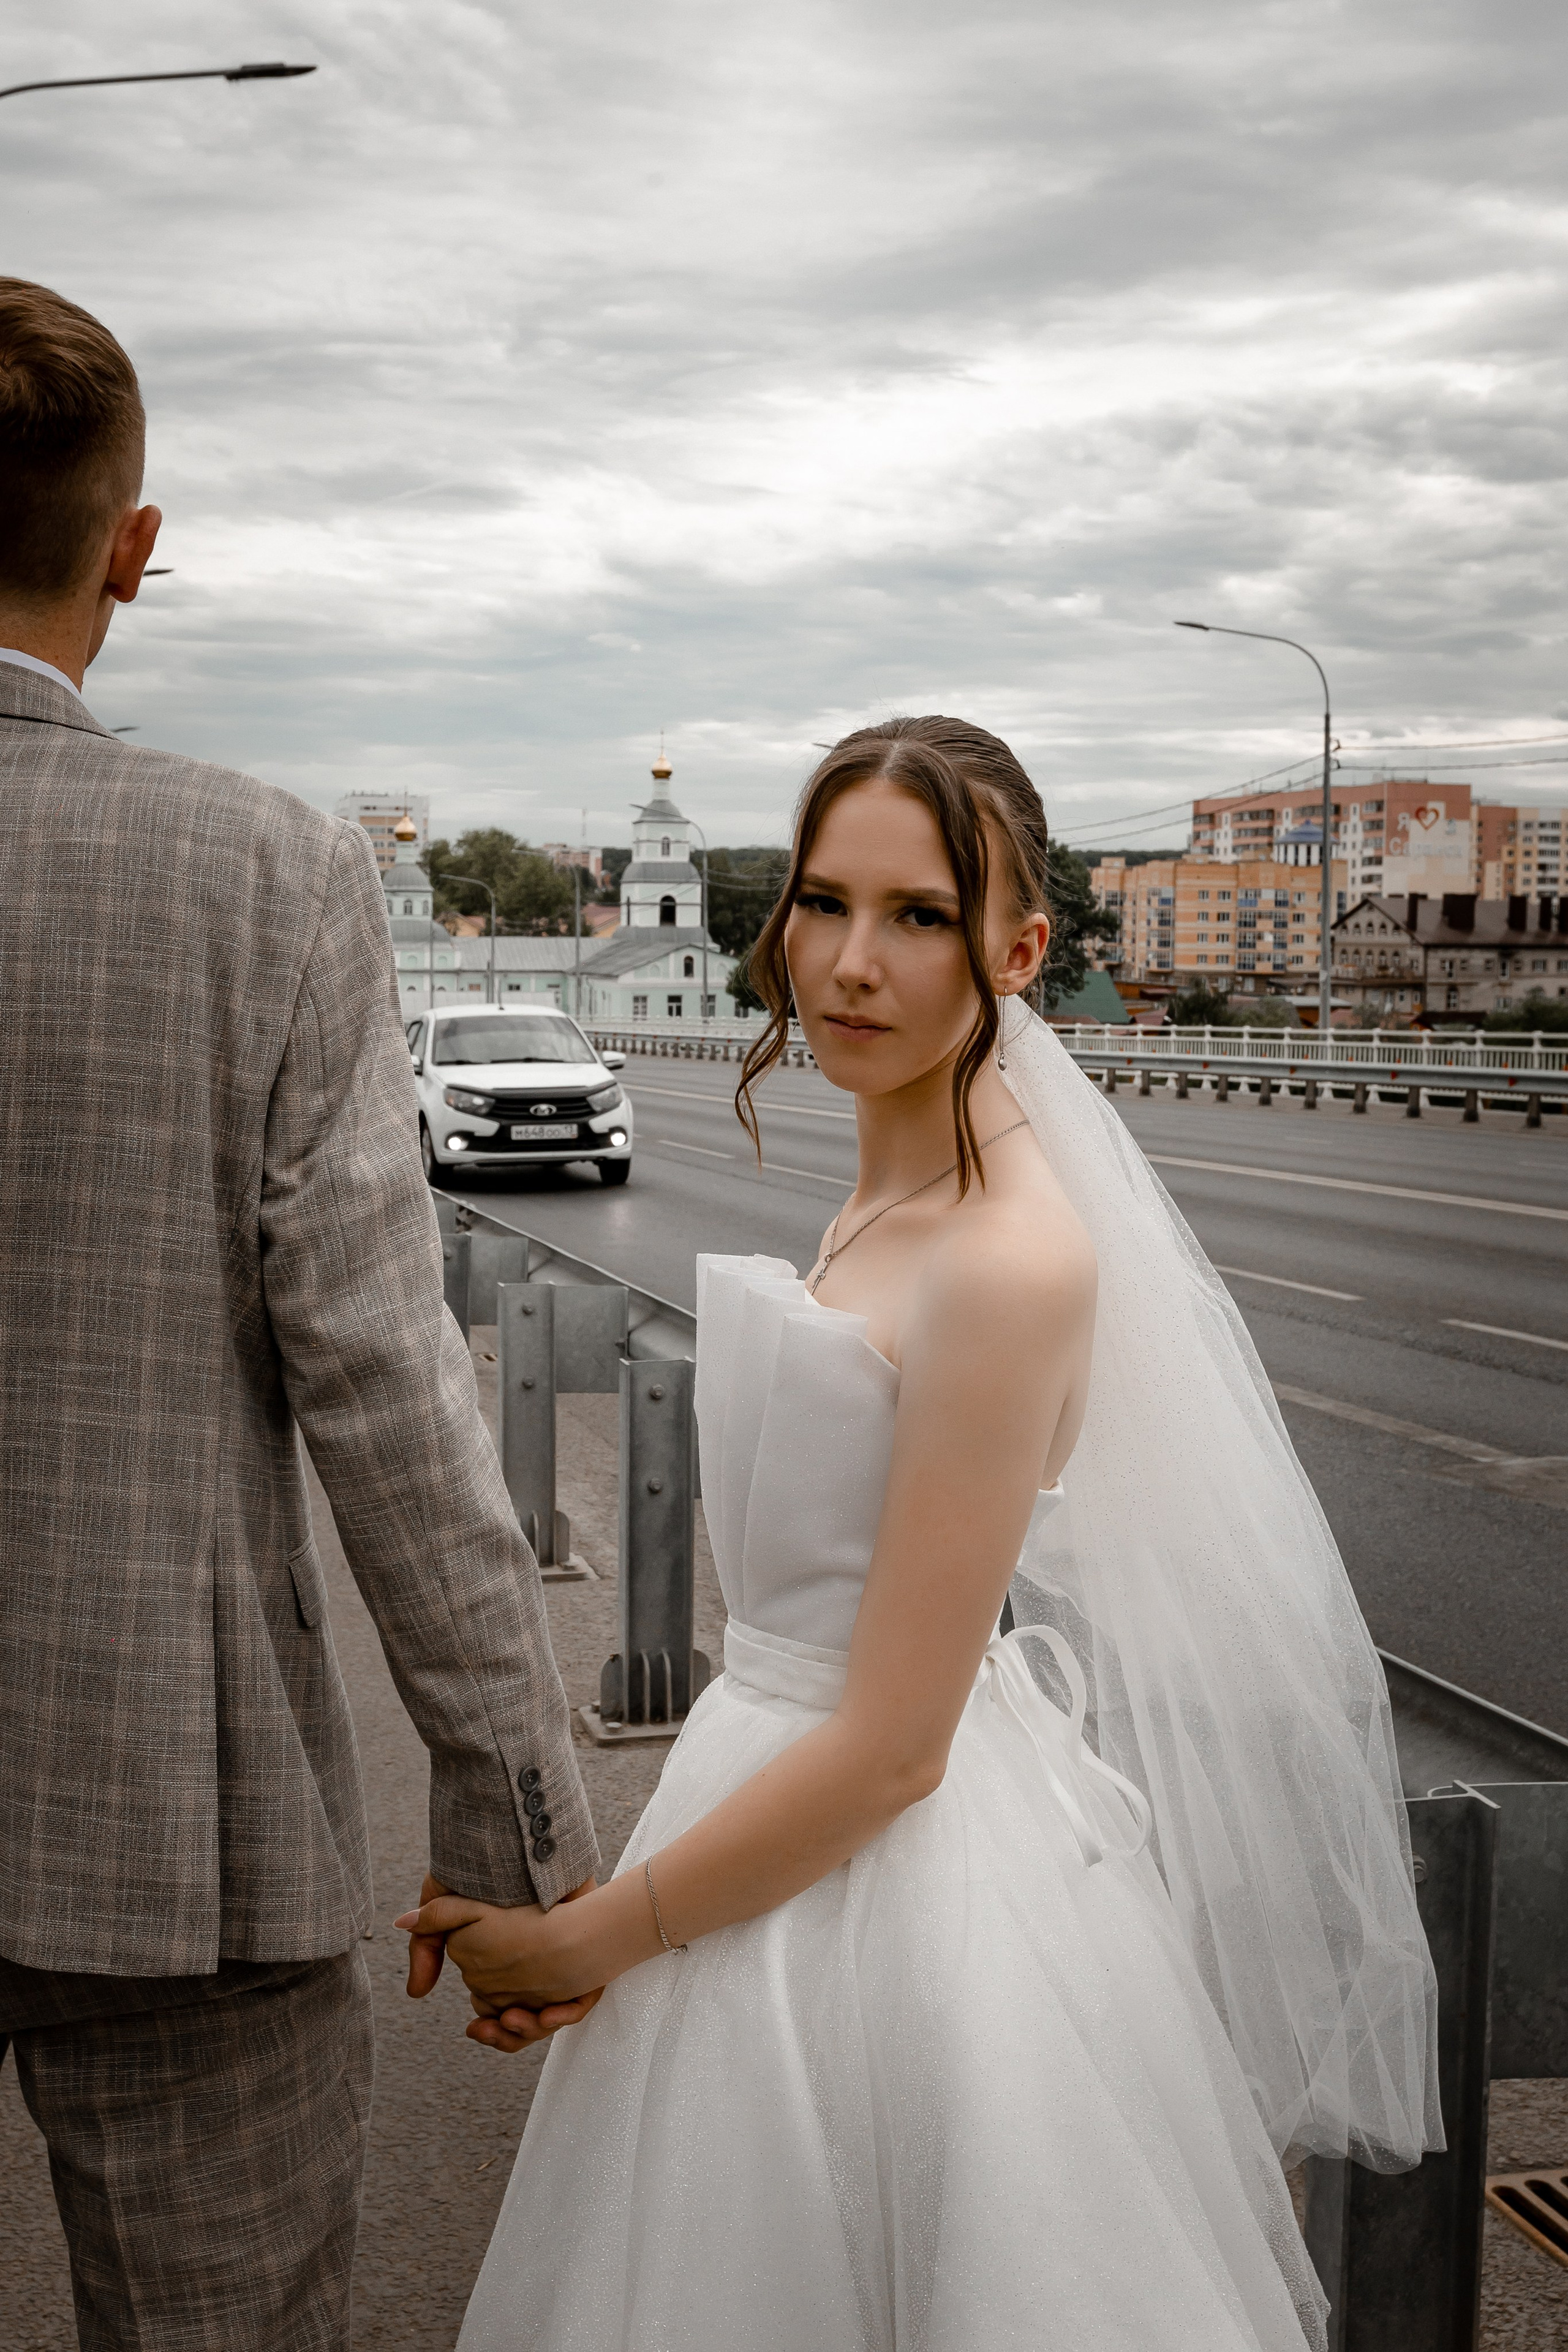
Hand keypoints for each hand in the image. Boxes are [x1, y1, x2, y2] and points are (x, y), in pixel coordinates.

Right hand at [396, 1875, 603, 2053]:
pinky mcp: (589, 1955)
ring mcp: (564, 1964)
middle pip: (524, 2021)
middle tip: (497, 2026)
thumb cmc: (489, 1866)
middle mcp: (537, 1968)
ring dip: (533, 2029)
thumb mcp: (447, 1900)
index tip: (477, 2027)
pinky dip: (568, 2013)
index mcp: (508, 1963)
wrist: (534, 1836)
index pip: (497, 2012)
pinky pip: (583, 2002)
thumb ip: (427, 1943)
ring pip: (551, 2018)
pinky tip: (550, 2011)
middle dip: (510, 2033)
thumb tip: (416, 1992)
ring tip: (514, 2020)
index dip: (490, 2029)